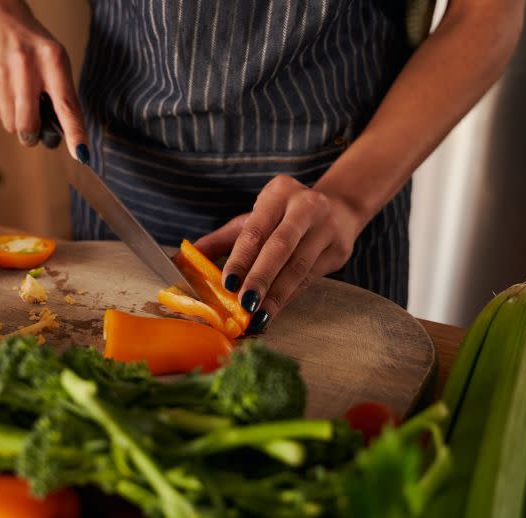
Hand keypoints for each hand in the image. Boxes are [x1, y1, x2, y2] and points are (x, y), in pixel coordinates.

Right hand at [0, 0, 87, 160]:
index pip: (66, 103)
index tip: (82, 153)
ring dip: (18, 120)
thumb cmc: (33, 45)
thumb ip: (61, 94)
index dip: (74, 132)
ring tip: (19, 96)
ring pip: (12, 124)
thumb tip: (64, 135)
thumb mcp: (55, 61)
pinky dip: (5, 110)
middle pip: (28, 124)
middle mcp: (26, 66)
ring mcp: (1, 73)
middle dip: (32, 135)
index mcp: (52, 59)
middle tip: (34, 131)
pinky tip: (6, 88)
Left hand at [193, 175, 364, 332]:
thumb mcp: (255, 219)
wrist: (339, 208)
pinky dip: (290, 297)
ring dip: (276, 295)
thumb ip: (222, 240)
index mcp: (279, 192)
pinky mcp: (340, 250)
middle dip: (261, 278)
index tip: (227, 283)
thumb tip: (184, 259)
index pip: (255, 230)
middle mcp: (306, 206)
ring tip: (258, 316)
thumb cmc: (285, 217)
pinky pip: (311, 278)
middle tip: (244, 304)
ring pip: (299, 267)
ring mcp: (327, 227)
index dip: (241, 258)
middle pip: (280, 247)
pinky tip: (274, 311)